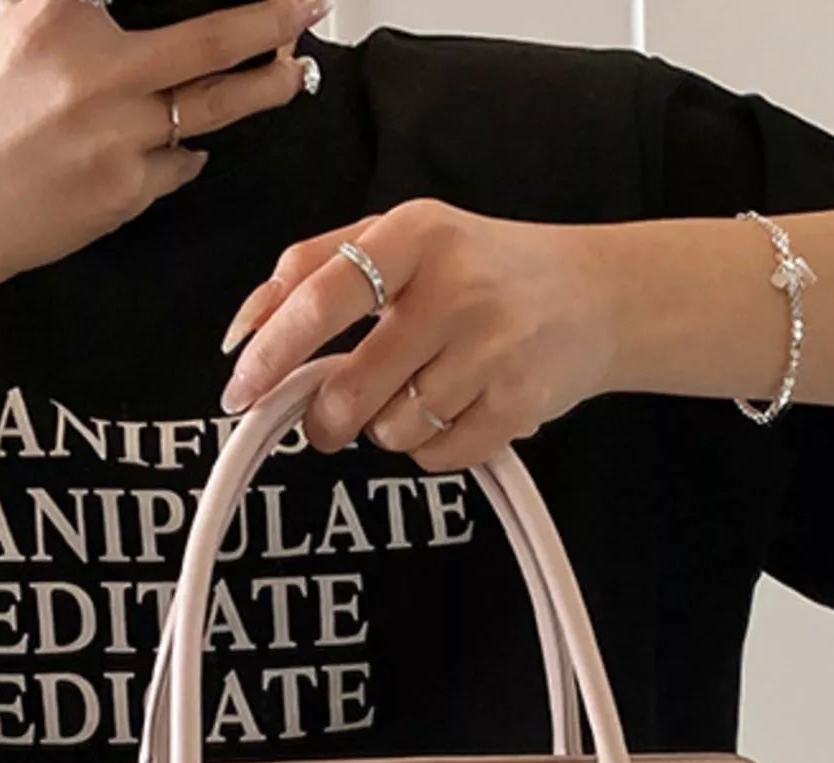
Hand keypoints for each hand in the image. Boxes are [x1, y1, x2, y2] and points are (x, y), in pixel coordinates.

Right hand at [0, 0, 327, 286]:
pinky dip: (186, 152)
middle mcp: (96, 70)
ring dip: (263, 88)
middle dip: (272, 23)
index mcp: (58, 15)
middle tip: (306, 11)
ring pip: (214, 107)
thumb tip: (119, 10)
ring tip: (292, 75)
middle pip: (211, 41)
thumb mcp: (13, 32)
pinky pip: (181, 164)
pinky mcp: (129, 189)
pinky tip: (183, 145)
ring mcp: (119, 135)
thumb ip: (70, 11)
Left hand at [218, 199, 617, 469]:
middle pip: (350, 388)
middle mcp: (454, 289)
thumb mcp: (402, 240)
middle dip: (326, 419)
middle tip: (328, 420)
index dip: (271, 351)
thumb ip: (317, 267)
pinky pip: (438, 455)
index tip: (238, 390)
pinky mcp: (518, 404)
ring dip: (389, 429)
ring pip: (392, 431)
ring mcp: (491, 350)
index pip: (322, 297)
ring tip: (420, 395)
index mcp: (414, 235)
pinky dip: (432, 448)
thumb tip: (245, 327)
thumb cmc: (479, 270)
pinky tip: (455, 413)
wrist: (595, 296)